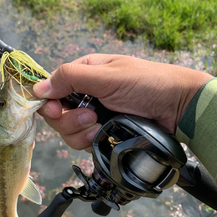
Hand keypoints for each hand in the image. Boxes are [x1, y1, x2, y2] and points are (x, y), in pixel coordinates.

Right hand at [33, 54, 211, 149]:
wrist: (179, 107)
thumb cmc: (147, 83)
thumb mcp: (107, 76)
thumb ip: (71, 78)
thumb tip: (38, 87)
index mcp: (85, 73)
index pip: (53, 89)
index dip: (49, 103)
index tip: (56, 111)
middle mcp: (87, 95)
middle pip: (58, 114)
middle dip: (70, 120)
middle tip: (90, 117)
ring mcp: (96, 115)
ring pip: (69, 132)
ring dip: (81, 133)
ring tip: (102, 126)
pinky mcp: (105, 133)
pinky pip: (85, 143)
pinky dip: (92, 142)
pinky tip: (106, 136)